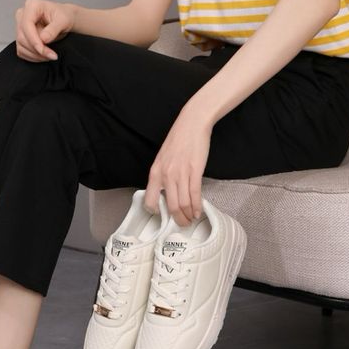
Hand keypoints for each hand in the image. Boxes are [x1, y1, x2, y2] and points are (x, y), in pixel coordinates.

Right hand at [14, 0, 74, 61]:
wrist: (64, 21)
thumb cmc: (64, 17)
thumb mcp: (64, 20)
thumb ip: (53, 29)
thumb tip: (43, 39)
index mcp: (32, 6)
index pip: (27, 25)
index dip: (34, 40)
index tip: (44, 51)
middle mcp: (23, 15)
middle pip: (22, 37)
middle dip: (37, 50)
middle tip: (52, 55)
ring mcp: (20, 26)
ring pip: (21, 45)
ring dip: (35, 55)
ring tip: (50, 55)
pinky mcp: (21, 37)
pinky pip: (22, 51)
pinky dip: (32, 57)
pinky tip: (43, 56)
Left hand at [145, 107, 212, 225]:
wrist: (192, 123)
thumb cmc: (178, 140)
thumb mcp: (163, 159)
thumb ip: (162, 175)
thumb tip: (164, 192)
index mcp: (155, 173)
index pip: (150, 200)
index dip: (157, 213)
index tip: (165, 217)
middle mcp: (166, 175)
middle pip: (170, 206)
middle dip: (178, 219)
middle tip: (183, 224)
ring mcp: (180, 173)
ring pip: (183, 203)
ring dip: (188, 215)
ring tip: (191, 220)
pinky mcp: (194, 171)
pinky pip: (195, 194)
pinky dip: (197, 206)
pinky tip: (199, 212)